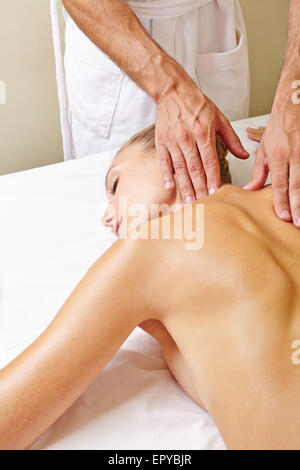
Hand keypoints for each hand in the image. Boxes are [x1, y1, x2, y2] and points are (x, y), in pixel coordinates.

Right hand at [154, 80, 249, 203]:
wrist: (173, 91)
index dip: (212, 179)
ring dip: (185, 186)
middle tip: (202, 204)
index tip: (215, 192)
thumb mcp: (219, 118)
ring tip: (188, 201)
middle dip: (199, 188)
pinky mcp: (162, 142)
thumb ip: (232, 139)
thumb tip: (244, 156)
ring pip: (180, 168)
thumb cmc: (197, 104)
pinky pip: (164, 162)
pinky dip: (166, 175)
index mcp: (203, 133)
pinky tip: (169, 187)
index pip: (210, 161)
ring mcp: (173, 141)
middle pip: (195, 169)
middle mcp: (188, 138)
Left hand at [244, 108, 299, 228]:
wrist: (294, 107)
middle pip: (296, 186)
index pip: (280, 184)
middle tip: (297, 223)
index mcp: (279, 157)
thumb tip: (249, 190)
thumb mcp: (264, 150)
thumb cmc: (279, 128)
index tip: (283, 217)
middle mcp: (294, 156)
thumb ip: (258, 173)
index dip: (282, 202)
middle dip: (297, 206)